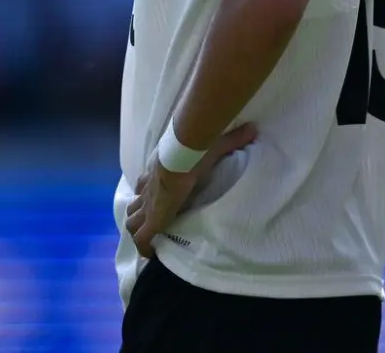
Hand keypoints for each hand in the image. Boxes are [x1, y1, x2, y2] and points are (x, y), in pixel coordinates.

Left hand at [124, 122, 257, 258]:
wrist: (180, 157)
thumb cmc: (192, 152)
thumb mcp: (213, 144)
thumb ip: (232, 138)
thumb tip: (252, 130)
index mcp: (158, 173)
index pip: (146, 185)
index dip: (149, 194)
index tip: (157, 201)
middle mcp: (148, 190)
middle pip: (135, 205)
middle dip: (140, 215)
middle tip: (152, 225)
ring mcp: (148, 206)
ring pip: (132, 221)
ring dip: (140, 231)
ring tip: (152, 240)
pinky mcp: (153, 219)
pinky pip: (142, 238)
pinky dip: (144, 247)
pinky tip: (152, 254)